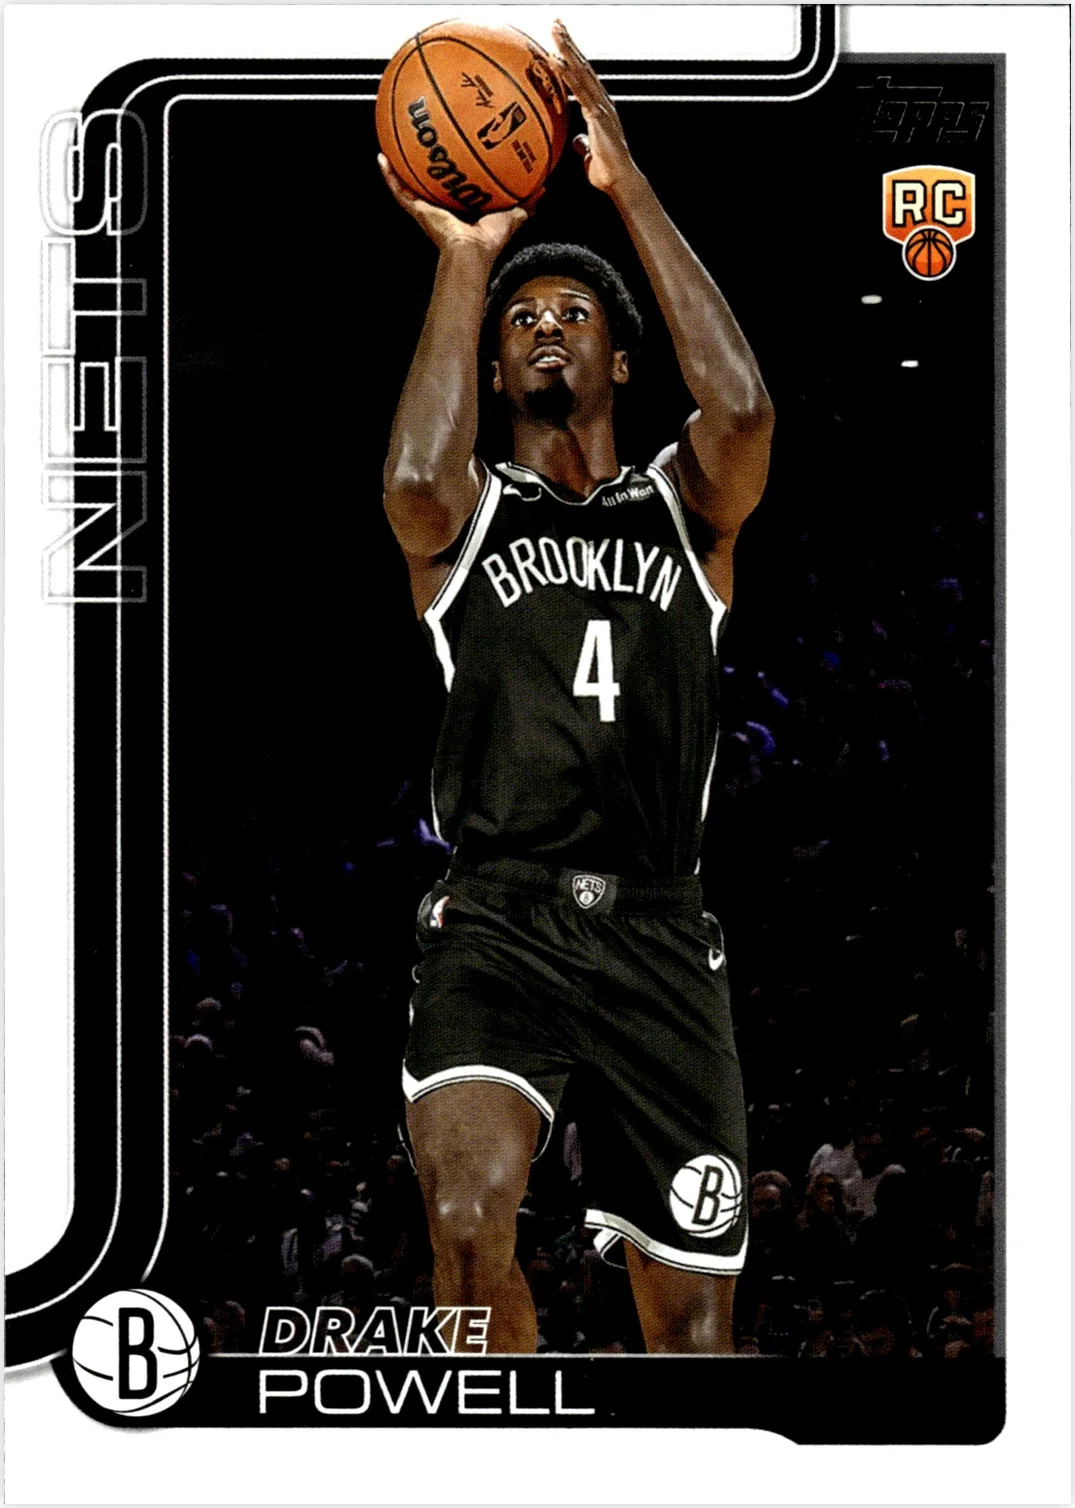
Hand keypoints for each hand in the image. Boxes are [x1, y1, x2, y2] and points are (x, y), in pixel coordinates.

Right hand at [378, 155, 535, 257]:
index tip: (453, 151)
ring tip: (393, 143)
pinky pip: (400, 190)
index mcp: (462, 207)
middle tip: (423, 138)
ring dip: (401, 165)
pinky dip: (390, 176)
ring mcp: (428, 208)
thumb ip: (526, 202)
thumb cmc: (489, 241)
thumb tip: (542, 188)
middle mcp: (442, 207)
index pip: (457, 184)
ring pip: (410, 183)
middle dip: (427, 162)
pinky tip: (382, 158)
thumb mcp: (512, 214)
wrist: (470, 253)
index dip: (455, 169)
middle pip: (432, 180)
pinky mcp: (418, 210)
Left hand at [550, 19, 639, 195]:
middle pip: (583, 66)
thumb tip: (577, 140)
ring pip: (582, 72)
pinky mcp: (598, 116)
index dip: (573, 58)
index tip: (560, 42)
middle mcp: (602, 103)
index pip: (584, 77)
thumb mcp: (589, 154)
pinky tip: (557, 61)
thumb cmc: (607, 172)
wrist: (620, 182)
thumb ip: (583, 143)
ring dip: (568, 50)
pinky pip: (580, 91)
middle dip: (570, 43)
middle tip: (556, 23)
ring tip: (556, 31)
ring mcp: (601, 107)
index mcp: (599, 109)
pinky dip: (569, 75)